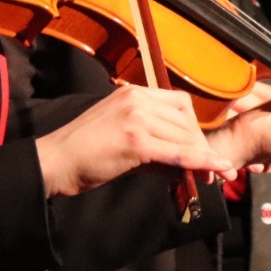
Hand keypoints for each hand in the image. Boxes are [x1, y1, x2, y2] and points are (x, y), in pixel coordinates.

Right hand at [34, 85, 234, 197]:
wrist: (54, 162)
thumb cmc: (83, 154)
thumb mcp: (122, 138)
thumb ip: (153, 146)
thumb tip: (185, 165)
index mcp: (133, 93)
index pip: (179, 104)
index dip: (195, 128)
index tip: (204, 149)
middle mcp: (137, 99)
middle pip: (186, 121)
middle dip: (201, 146)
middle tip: (215, 170)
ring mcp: (136, 118)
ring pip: (184, 137)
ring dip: (201, 158)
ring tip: (210, 177)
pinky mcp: (136, 140)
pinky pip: (178, 153)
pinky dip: (201, 162)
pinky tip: (215, 170)